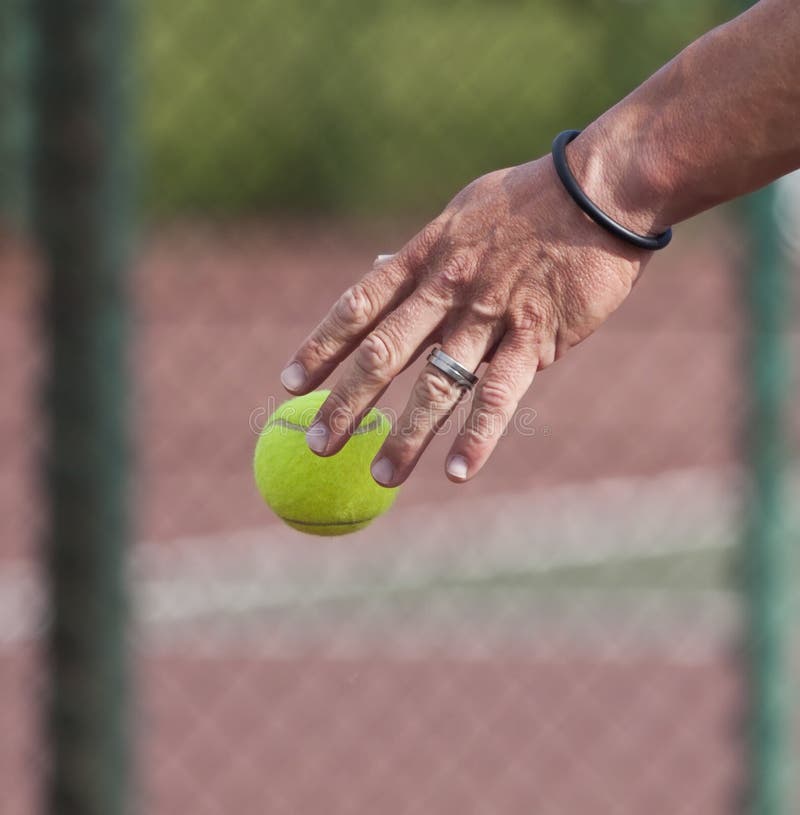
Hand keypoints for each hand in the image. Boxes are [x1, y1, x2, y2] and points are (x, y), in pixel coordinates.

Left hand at [280, 151, 651, 485]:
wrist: (601, 187)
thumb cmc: (530, 201)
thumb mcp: (460, 216)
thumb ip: (420, 253)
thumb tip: (376, 267)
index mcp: (424, 258)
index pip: (357, 307)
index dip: (320, 347)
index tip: (290, 383)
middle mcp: (446, 289)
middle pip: (383, 353)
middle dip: (346, 402)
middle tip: (318, 445)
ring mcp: (488, 315)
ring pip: (436, 383)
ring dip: (406, 435)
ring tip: (382, 477)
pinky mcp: (535, 337)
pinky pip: (500, 395)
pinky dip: (477, 436)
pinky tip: (458, 473)